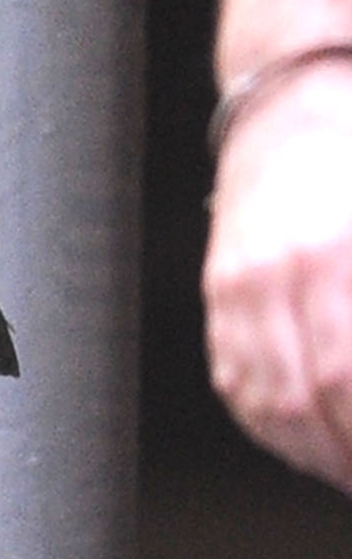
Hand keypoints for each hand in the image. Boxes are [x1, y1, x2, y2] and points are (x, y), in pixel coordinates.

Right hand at [206, 58, 351, 490]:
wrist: (294, 99)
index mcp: (337, 251)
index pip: (346, 373)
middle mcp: (285, 270)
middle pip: (317, 399)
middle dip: (347, 450)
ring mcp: (242, 282)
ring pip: (275, 406)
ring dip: (320, 452)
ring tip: (343, 459)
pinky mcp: (219, 290)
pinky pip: (238, 384)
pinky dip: (275, 427)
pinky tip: (307, 434)